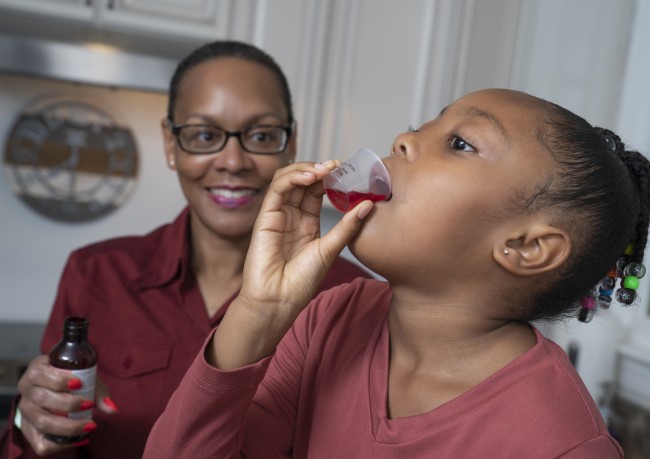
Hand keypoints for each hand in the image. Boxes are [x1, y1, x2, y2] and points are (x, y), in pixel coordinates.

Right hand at [16, 355, 116, 455]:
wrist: (56, 388)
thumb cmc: (71, 378)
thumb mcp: (84, 376)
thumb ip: (97, 391)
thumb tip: (111, 409)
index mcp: (36, 371)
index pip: (39, 375)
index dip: (58, 381)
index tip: (79, 384)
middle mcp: (26, 391)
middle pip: (41, 399)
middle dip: (68, 404)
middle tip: (89, 405)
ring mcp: (25, 411)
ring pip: (41, 421)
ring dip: (68, 426)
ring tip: (89, 425)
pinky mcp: (28, 430)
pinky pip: (39, 443)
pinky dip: (60, 444)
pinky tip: (78, 439)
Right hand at [211, 161, 372, 368]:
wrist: (278, 301)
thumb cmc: (301, 282)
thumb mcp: (331, 250)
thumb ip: (347, 227)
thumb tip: (369, 205)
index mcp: (308, 223)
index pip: (317, 190)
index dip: (331, 177)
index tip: (348, 170)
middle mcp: (292, 215)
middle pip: (303, 181)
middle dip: (320, 169)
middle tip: (338, 165)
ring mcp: (278, 214)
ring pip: (288, 179)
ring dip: (307, 169)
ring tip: (326, 169)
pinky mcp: (265, 217)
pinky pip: (276, 189)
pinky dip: (292, 177)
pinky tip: (310, 177)